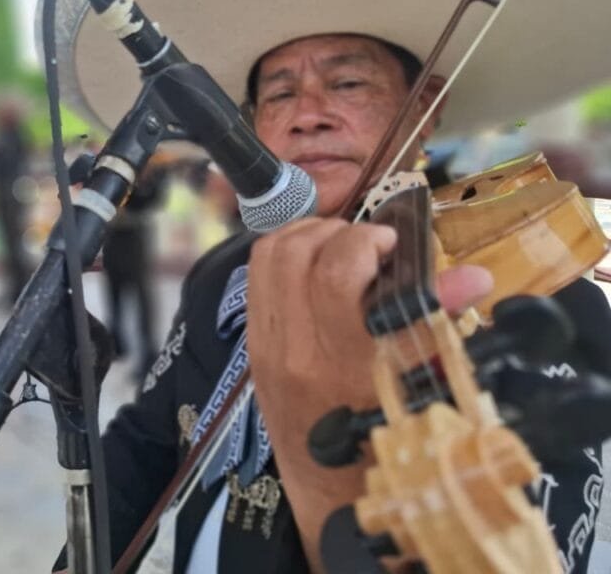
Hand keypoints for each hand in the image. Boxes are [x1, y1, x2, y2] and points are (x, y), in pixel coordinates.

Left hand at [244, 218, 492, 571]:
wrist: (332, 496)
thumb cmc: (388, 442)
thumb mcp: (421, 386)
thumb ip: (438, 322)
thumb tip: (475, 274)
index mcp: (341, 361)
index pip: (333, 270)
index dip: (364, 240)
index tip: (392, 243)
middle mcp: (292, 349)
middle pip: (292, 252)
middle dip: (335, 229)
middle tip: (367, 243)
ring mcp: (264, 346)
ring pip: (266, 258)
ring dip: (304, 234)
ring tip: (340, 245)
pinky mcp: (252, 346)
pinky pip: (256, 279)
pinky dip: (283, 256)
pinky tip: (314, 264)